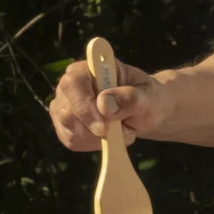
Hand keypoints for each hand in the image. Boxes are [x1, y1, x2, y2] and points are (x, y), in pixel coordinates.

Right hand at [48, 52, 169, 150]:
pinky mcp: (66, 126)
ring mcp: (65, 106)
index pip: (73, 83)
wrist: (144, 112)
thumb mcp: (148, 97)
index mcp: (88, 68)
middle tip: (122, 134)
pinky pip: (72, 141)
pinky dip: (93, 145)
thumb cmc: (147, 99)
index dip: (85, 106)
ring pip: (69, 130)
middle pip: (67, 112)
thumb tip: (104, 103)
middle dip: (93, 130)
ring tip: (122, 131)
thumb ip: (130, 97)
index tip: (105, 128)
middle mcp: (70, 86)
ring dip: (97, 139)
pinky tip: (110, 137)